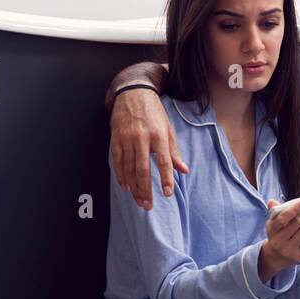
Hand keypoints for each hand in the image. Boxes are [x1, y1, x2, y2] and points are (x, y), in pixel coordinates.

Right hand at [111, 87, 187, 209]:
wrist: (133, 93)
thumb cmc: (154, 113)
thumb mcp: (168, 129)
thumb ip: (174, 152)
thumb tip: (184, 170)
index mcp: (159, 135)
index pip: (164, 161)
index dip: (166, 178)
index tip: (168, 193)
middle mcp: (142, 138)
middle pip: (143, 169)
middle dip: (145, 189)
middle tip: (148, 205)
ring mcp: (127, 138)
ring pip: (128, 168)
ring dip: (133, 187)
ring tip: (138, 200)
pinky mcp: (116, 138)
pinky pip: (117, 161)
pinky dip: (121, 175)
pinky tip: (125, 186)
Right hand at [258, 199, 299, 281]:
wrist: (276, 257)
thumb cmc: (277, 234)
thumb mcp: (273, 223)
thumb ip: (274, 211)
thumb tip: (272, 202)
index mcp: (271, 230)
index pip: (282, 218)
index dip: (295, 208)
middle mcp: (279, 242)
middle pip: (298, 222)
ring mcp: (290, 251)